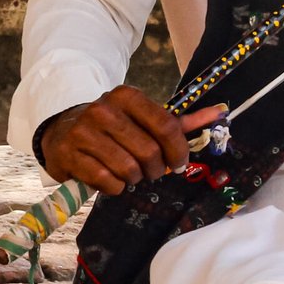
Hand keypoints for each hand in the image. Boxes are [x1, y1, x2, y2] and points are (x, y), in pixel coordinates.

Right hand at [40, 85, 227, 194]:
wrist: (62, 131)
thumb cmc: (113, 127)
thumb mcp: (143, 118)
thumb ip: (180, 120)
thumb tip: (221, 113)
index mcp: (128, 96)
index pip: (167, 126)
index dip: (179, 150)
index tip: (180, 163)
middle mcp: (104, 110)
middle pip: (149, 151)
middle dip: (156, 168)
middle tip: (152, 171)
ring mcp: (83, 132)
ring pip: (128, 168)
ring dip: (136, 178)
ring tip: (132, 174)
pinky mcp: (68, 155)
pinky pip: (106, 181)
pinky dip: (115, 187)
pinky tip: (112, 179)